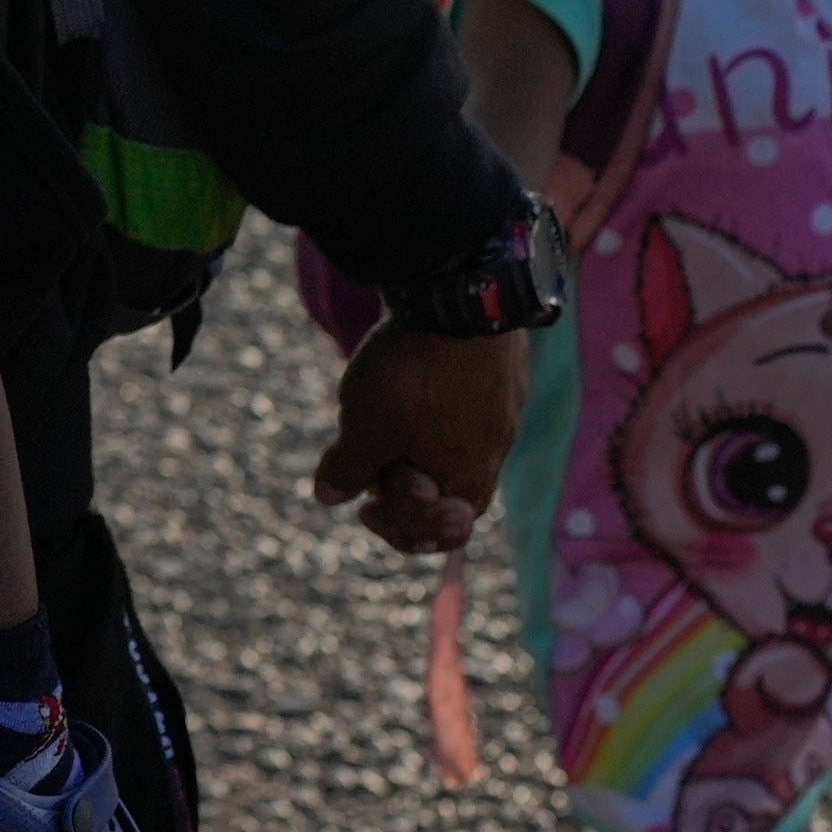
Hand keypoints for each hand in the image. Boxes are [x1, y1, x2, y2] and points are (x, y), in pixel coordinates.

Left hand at [309, 327, 523, 553]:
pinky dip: (433, 400)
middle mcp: (496, 451)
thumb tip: (328, 496)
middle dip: (404, 483)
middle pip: (447, 487)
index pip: (439, 534)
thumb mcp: (366, 428)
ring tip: (380, 407)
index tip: (364, 507)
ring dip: (415, 438)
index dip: (398, 530)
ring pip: (454, 441)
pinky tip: (406, 371)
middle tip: (370, 460)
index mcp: (468, 481)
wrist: (460, 297)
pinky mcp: (501, 369)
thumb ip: (349, 468)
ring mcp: (503, 407)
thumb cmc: (412, 377)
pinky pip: (465, 400)